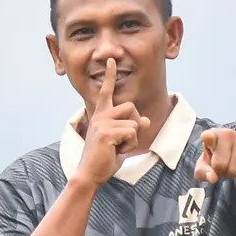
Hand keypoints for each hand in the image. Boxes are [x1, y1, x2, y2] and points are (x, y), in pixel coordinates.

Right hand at [72, 57, 151, 185]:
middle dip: (135, 124)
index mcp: (101, 115)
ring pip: (134, 122)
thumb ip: (133, 129)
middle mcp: (100, 115)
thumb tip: (145, 120)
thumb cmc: (105, 159)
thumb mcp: (123, 142)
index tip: (112, 61)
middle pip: (132, 107)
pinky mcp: (106, 132)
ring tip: (117, 148)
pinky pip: (132, 133)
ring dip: (132, 138)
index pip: (106, 92)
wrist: (90, 174)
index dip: (110, 76)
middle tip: (123, 141)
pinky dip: (130, 145)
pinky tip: (116, 151)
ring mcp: (102, 122)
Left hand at [195, 127, 235, 182]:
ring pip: (233, 170)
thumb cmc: (223, 159)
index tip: (207, 137)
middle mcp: (227, 133)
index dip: (208, 138)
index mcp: (212, 135)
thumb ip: (202, 172)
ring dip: (233, 174)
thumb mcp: (208, 165)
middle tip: (224, 166)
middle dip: (221, 172)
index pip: (208, 136)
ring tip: (235, 165)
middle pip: (219, 165)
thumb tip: (212, 178)